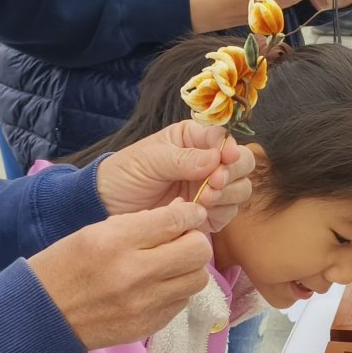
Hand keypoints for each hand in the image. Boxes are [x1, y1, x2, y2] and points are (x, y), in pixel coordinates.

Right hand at [28, 201, 213, 350]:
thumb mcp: (95, 231)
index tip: (189, 213)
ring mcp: (143, 304)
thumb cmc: (65, 266)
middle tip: (182, 239)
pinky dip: (176, 290)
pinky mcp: (148, 326)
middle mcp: (134, 273)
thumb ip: (140, 222)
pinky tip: (157, 285)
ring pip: (198, 278)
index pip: (175, 220)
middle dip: (195, 240)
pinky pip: (181, 302)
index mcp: (116, 241)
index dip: (189, 213)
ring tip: (171, 263)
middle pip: (197, 251)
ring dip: (189, 267)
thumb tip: (181, 212)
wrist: (41, 315)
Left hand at [97, 121, 254, 230]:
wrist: (109, 206)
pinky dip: (222, 213)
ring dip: (228, 194)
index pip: (225, 139)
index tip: (224, 159)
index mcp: (194, 139)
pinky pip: (229, 212)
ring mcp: (210, 188)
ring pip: (241, 188)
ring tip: (204, 200)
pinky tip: (202, 213)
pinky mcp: (209, 213)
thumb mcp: (150, 159)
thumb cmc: (126, 174)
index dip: (230, 148)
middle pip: (242, 163)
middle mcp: (208, 161)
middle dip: (232, 173)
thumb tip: (215, 158)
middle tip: (214, 183)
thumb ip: (183, 159)